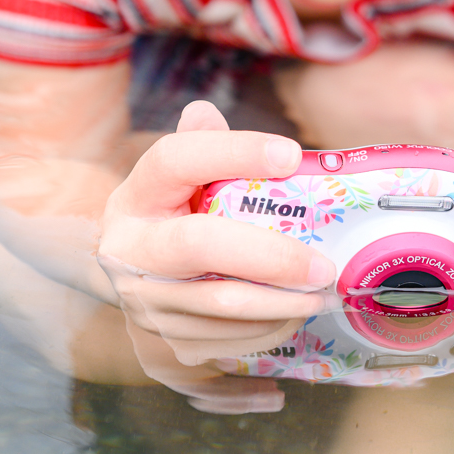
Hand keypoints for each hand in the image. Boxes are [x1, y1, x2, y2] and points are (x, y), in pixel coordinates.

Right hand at [98, 100, 336, 403]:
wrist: (132, 276)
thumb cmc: (172, 215)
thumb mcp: (176, 178)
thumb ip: (199, 145)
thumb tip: (206, 111)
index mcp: (136, 195)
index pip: (176, 160)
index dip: (234, 152)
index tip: (291, 155)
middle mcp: (130, 249)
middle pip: (200, 247)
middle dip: (271, 258)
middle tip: (324, 266)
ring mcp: (143, 301)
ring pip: (219, 306)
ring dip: (282, 303)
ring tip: (324, 293)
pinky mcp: (161, 342)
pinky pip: (225, 341)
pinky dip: (269, 329)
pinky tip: (296, 314)